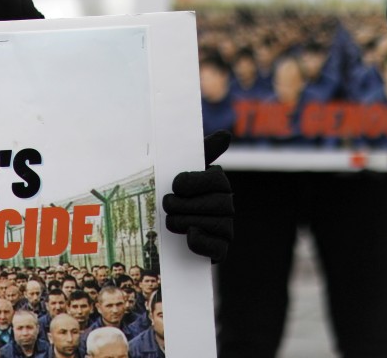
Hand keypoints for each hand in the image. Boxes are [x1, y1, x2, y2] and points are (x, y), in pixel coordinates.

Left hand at [163, 130, 234, 262]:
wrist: (158, 227)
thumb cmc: (171, 193)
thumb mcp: (179, 167)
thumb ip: (201, 150)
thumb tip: (226, 135)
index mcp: (219, 183)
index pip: (218, 180)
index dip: (193, 183)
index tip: (175, 185)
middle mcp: (228, 205)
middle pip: (217, 204)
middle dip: (184, 205)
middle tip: (167, 206)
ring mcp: (225, 229)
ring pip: (214, 224)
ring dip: (184, 222)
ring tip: (170, 221)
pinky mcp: (219, 251)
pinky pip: (217, 249)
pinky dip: (200, 242)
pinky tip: (188, 235)